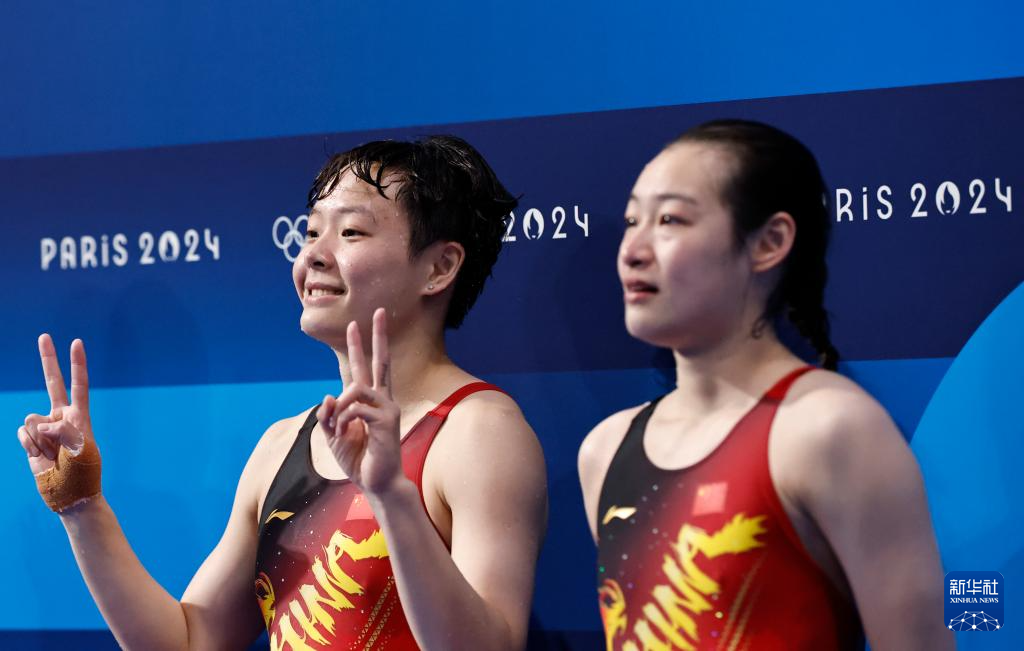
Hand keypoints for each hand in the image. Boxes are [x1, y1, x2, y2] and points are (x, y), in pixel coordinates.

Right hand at [17, 335, 94, 477]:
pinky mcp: (31, 442)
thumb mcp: (81, 450)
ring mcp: (45, 429)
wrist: (70, 496)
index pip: (79, 385)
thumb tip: (40, 423)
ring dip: (40, 438)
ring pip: (32, 419)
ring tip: (53, 455)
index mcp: (80, 417)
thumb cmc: (83, 473)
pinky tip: (40, 458)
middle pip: (52, 383)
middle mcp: (62, 418)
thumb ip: (62, 430)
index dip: (77, 364)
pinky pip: (22, 434)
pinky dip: (29, 446)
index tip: (76, 342)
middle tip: (44, 336)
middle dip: (48, 359)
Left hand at [317, 308, 403, 495]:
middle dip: (377, 336)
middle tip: (379, 311)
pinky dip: (343, 419)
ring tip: (337, 425)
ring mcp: (387, 408)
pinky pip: (356, 409)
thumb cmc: (359, 460)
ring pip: (356, 388)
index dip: (359, 346)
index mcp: (371, 403)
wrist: (377, 483)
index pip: (365, 368)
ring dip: (340, 405)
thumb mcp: (335, 436)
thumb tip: (328, 395)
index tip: (357, 324)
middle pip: (381, 361)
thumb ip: (330, 416)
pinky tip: (345, 433)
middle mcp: (383, 400)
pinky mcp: (387, 420)